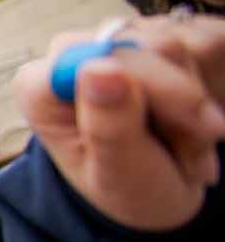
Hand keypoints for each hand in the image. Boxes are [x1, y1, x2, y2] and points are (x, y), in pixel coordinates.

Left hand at [14, 15, 224, 229]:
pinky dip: (201, 94)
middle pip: (141, 47)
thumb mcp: (118, 172)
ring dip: (192, 105)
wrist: (157, 194)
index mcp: (40, 88)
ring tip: (186, 148)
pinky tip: (191, 129)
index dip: (150, 82)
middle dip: (180, 102)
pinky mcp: (139, 46)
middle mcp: (66, 58)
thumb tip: (98, 67)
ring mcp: (105, 48)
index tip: (193, 123)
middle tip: (193, 154)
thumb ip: (107, 124)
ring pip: (170, 49)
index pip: (94, 55)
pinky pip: (187, 51)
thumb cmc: (129, 190)